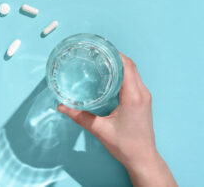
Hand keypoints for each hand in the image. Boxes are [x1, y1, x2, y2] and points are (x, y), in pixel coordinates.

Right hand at [58, 54, 176, 186]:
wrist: (142, 158)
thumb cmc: (125, 145)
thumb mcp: (100, 130)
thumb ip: (80, 117)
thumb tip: (61, 106)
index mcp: (133, 97)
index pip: (127, 66)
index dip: (114, 54)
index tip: (100, 48)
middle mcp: (142, 93)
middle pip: (130, 66)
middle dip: (114, 56)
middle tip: (96, 52)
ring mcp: (144, 96)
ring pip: (133, 72)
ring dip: (119, 64)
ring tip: (101, 61)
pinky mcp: (143, 101)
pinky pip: (134, 80)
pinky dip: (123, 73)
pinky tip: (110, 76)